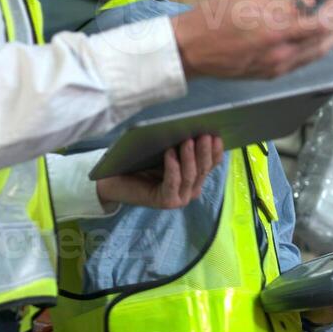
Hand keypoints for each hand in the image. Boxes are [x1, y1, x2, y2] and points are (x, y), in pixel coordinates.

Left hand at [96, 135, 223, 208]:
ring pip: (191, 176)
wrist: (116, 179)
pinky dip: (173, 167)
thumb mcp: (167, 152)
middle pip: (203, 169)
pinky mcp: (166, 202)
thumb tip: (196, 129)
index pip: (211, 164)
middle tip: (204, 135)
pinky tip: (170, 153)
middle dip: (204, 151)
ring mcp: (180, 198)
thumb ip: (182, 146)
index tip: (216, 134)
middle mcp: (191, 190)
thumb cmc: (142, 162)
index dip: (215, 150)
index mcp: (195, 178)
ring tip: (187, 140)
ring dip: (190, 157)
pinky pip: (173, 182)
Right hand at [171, 0, 332, 78]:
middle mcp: (281, 53)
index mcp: (276, 30)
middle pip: (325, 41)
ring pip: (315, 54)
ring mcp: (276, 67)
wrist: (188, 50)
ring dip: (332, 38)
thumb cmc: (212, 18)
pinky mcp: (269, 74)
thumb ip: (281, 2)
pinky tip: (317, 37)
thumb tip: (307, 2)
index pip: (321, 24)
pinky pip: (301, 62)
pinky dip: (314, 49)